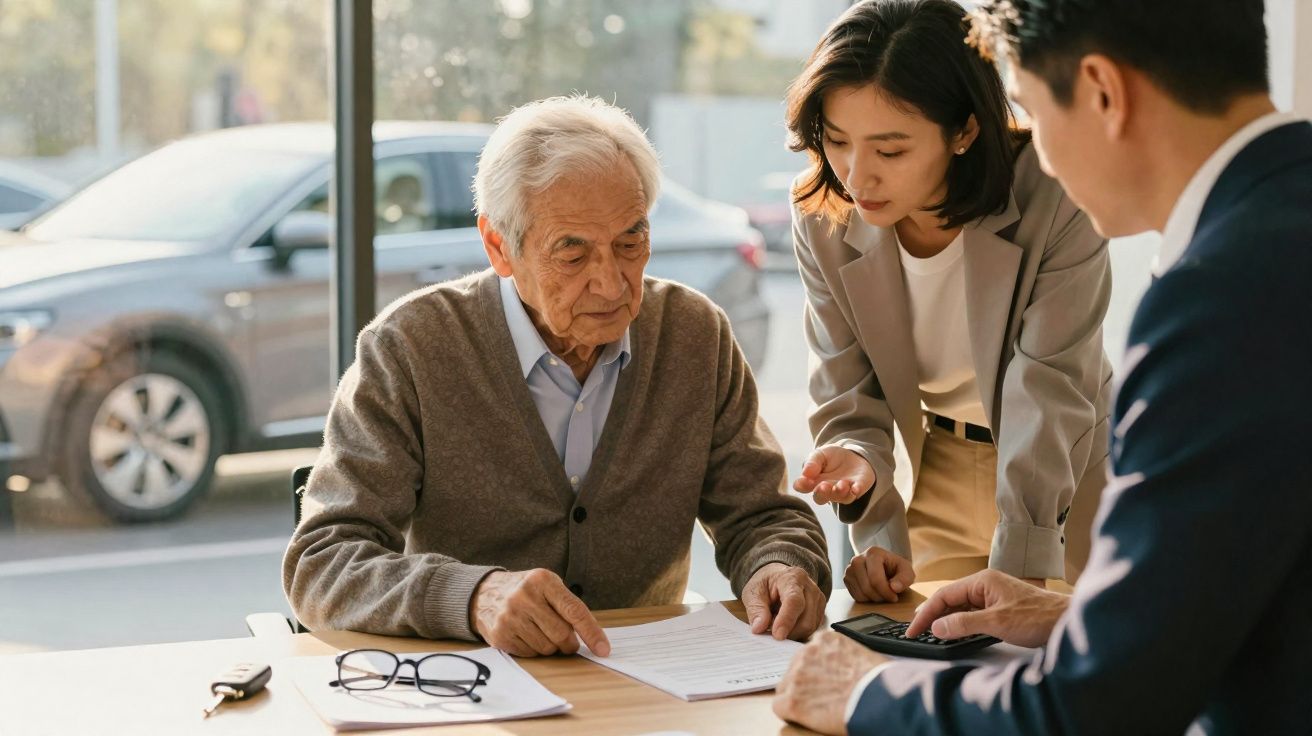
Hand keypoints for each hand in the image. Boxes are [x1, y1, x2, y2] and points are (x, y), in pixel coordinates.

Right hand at [470, 569, 610, 656]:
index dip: (592, 633)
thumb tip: (593, 637)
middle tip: (568, 641)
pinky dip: (534, 650)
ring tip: (542, 632)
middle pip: (561, 634)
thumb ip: (568, 606)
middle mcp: (524, 597)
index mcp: (542, 580)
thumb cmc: (525, 591)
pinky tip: (527, 636)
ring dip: (551, 647)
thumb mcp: (547, 586)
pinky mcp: (500, 635)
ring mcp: (510, 617)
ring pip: (547, 648)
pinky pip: (530, 654)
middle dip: (570, 643)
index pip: (574, 611)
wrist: (483, 594)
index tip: (604, 649)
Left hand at [741, 563, 826, 640]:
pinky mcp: (820, 613)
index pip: (794, 601)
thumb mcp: (753, 592)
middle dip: (787, 632)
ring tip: (777, 624)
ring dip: (791, 634)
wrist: (778, 579)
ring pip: (809, 628)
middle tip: (769, 630)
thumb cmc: (766, 584)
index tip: (777, 635)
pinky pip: (811, 632)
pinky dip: (797, 634)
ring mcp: (818, 601)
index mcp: (793, 578)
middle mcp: (810, 588)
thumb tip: (759, 628)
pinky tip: (786, 626)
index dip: (786, 620)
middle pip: (805, 620)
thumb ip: (756, 609)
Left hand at [774, 630, 886, 734]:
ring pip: (785, 688)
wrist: (879, 699)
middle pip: (794, 670)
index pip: (808, 654)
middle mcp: (806, 653)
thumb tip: (839, 667)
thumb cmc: (878, 680)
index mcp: (824, 639)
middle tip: (822, 696)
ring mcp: (797, 676)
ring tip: (819, 708)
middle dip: (805, 683)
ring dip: (798, 697)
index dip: (815, 670)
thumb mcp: (859, 653)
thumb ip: (841, 655)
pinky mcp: (792, 700)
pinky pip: (779, 706)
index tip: (824, 680)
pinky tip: (806, 716)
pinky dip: (790, 713)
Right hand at [792, 445, 874, 503]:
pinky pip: (856, 492)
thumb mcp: (819, 454)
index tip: (804, 480)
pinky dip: (856, 491)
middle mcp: (826, 490)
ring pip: (840, 498)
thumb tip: (805, 473)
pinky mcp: (857, 488)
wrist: (852, 455)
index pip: (803, 487)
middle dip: (822, 493)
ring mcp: (842, 491)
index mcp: (813, 482)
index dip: (802, 486)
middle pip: (820, 498)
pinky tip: (855, 488)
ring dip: (840, 492)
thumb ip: (812, 462)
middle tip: (823, 486)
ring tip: (841, 484)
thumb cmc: (831, 457)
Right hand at [844, 546, 915, 602]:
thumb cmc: (895, 568)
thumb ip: (905, 578)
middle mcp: (857, 559)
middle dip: (880, 597)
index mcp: (873, 553)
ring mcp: (849, 569)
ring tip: (882, 593)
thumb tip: (894, 587)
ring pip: (861, 593)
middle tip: (889, 597)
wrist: (884, 567)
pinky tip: (873, 592)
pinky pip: (855, 596)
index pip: (875, 578)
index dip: (886, 592)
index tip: (895, 597)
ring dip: (874, 599)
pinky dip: (866, 599)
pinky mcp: (846, 578)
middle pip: (867, 587)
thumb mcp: (906, 571)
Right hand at [906, 569, 1068, 647]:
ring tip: (930, 634)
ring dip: (946, 620)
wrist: (1067, 621)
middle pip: (950, 599)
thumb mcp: (997, 622)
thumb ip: (964, 623)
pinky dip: (961, 624)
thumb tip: (937, 627)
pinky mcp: (1001, 608)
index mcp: (982, 581)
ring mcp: (994, 596)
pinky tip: (955, 633)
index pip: (944, 595)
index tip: (913, 630)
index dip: (926, 614)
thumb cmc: (1038, 617)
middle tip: (916, 633)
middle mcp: (986, 585)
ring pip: (961, 607)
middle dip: (932, 615)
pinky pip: (973, 614)